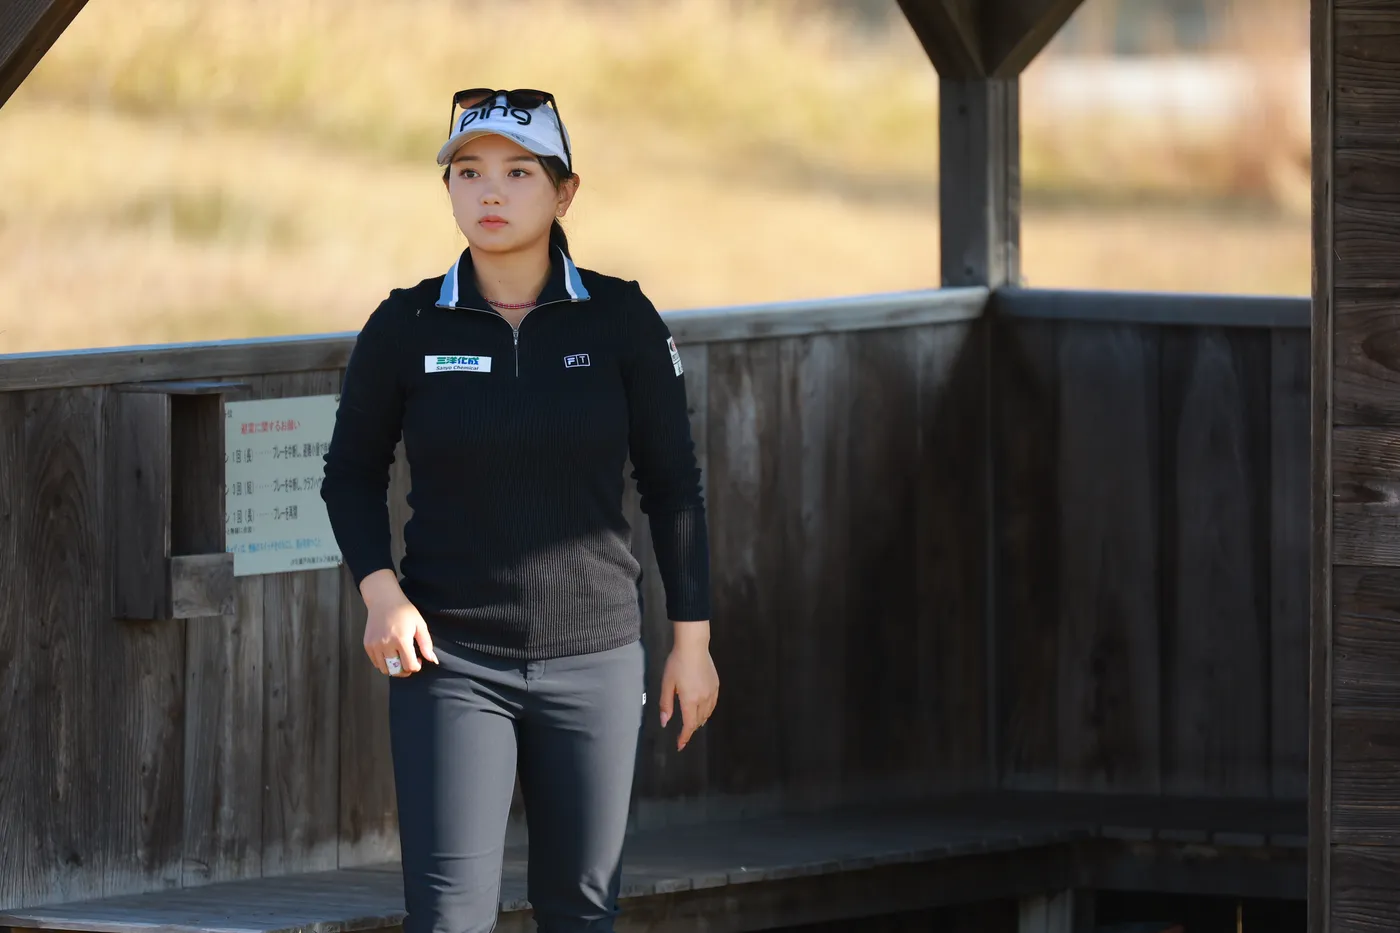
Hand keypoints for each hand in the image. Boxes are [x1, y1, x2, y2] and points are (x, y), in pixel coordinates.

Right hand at [361, 569, 437, 676]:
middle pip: (396, 670)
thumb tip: (433, 660)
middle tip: (409, 662)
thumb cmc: (404, 611)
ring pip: (385, 669)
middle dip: (406, 671)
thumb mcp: (420, 624)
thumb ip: (426, 644)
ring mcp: (375, 645)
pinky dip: (384, 663)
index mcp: (401, 639)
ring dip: (394, 669)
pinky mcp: (367, 645)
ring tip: (400, 659)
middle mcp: (386, 644)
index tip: (418, 659)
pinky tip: (390, 654)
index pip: (410, 665)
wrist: (383, 600)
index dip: (416, 666)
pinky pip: (376, 663)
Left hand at [658, 621, 718, 750]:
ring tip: (692, 724)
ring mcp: (711, 692)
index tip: (680, 745)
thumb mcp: (667, 683)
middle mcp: (703, 699)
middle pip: (698, 721)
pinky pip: (712, 704)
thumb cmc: (677, 663)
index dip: (684, 737)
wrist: (694, 646)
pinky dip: (707, 711)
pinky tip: (702, 710)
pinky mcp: (716, 685)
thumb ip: (666, 704)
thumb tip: (665, 722)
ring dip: (699, 721)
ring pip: (707, 714)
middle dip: (690, 729)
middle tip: (683, 734)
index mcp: (690, 700)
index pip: (688, 725)